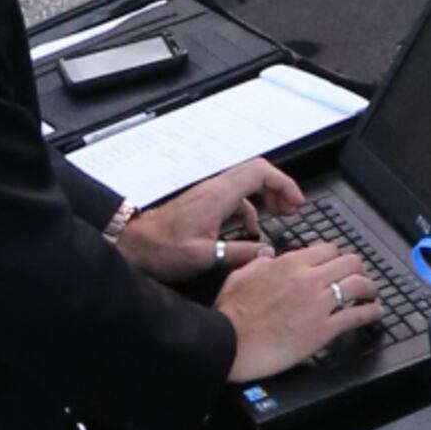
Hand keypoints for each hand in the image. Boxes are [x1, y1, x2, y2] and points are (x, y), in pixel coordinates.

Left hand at [111, 157, 300, 282]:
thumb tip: (267, 253)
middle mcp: (215, 189)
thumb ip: (240, 254)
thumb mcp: (205, 257)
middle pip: (257, 173)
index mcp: (219, 195)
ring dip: (266, 196)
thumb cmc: (163, 249)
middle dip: (279, 187)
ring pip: (247, 183)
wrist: (134, 245)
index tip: (295, 202)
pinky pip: (235, 197)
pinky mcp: (204, 203)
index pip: (260, 172)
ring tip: (279, 216)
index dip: (284, 183)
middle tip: (292, 208)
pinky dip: (250, 208)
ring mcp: (209, 194)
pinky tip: (250, 231)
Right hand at [221, 239, 382, 381]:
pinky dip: (370, 313)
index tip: (337, 264)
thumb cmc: (231, 313)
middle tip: (358, 276)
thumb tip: (270, 255)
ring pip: (358, 285)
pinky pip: (356, 316)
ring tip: (371, 293)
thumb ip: (260, 262)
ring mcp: (319, 304)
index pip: (328, 249)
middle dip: (357, 268)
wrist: (229, 343)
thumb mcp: (241, 275)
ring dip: (369, 288)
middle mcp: (309, 279)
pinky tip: (375, 312)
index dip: (336, 256)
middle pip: (350, 262)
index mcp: (290, 263)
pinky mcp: (323, 329)